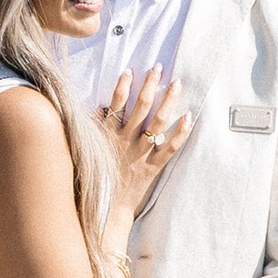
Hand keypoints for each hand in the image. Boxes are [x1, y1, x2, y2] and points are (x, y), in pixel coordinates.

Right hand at [97, 64, 191, 216]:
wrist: (108, 209)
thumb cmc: (96, 179)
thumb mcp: (88, 151)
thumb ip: (93, 130)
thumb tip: (102, 109)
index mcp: (108, 135)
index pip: (117, 104)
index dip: (124, 85)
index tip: (130, 70)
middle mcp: (126, 141)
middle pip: (141, 106)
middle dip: (151, 85)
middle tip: (158, 68)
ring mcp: (141, 154)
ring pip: (158, 123)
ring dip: (168, 101)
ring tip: (177, 83)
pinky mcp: (153, 167)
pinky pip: (170, 147)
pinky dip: (181, 132)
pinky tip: (188, 117)